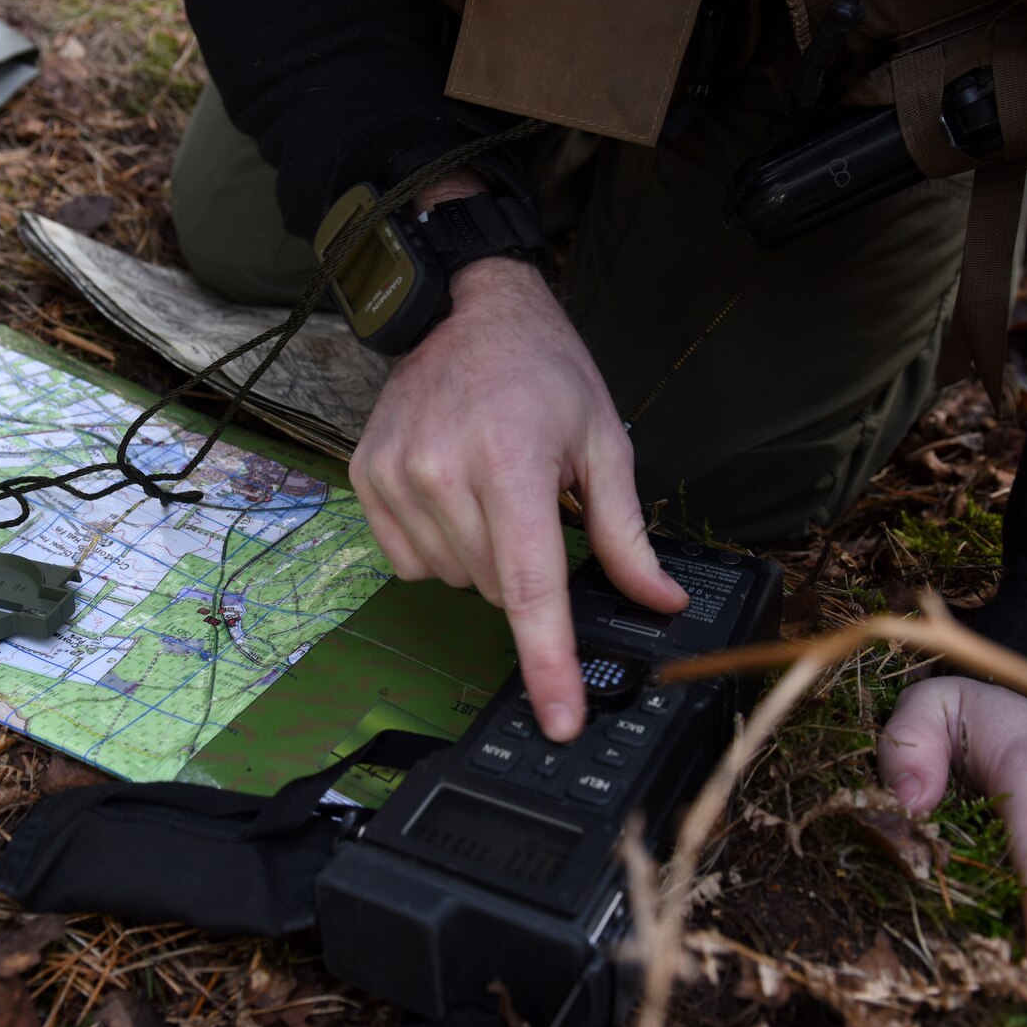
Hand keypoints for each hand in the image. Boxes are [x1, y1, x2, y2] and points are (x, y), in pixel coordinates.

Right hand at [350, 185, 685, 740]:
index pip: (532, 588)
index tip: (559, 719)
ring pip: (455, 581)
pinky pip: (411, 561)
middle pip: (498, 591)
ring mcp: (397, 477)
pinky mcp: (367, 478)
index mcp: (513, 465)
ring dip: (483, 559)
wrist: (466, 308)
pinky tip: (454, 494)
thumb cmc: (543, 369)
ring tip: (492, 489)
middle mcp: (445, 474)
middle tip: (534, 506)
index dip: (547, 663)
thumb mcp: (604, 441)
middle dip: (527, 572)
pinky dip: (441, 545)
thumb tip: (660, 601)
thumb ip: (625, 533)